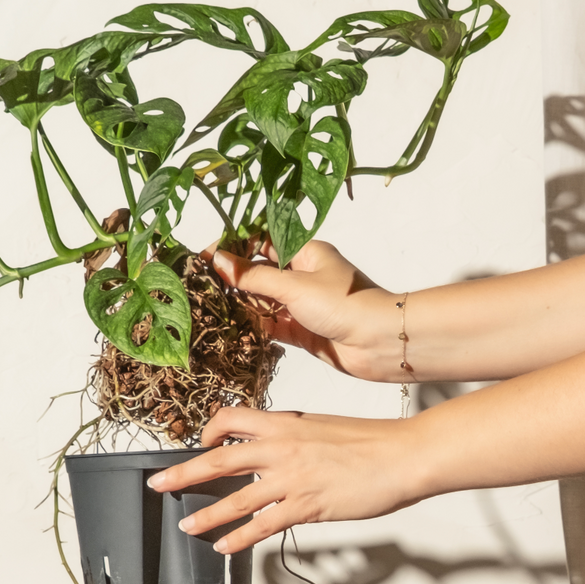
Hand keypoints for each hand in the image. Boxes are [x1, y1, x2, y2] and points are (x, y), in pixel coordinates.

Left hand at [144, 406, 426, 552]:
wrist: (404, 455)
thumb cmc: (374, 441)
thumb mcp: (324, 427)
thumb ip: (296, 436)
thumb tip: (280, 446)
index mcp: (285, 423)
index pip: (231, 420)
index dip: (209, 432)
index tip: (200, 443)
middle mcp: (281, 448)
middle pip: (218, 459)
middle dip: (183, 473)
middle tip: (159, 483)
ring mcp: (291, 478)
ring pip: (235, 498)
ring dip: (206, 514)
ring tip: (185, 525)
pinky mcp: (306, 506)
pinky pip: (263, 525)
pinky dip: (240, 537)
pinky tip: (225, 546)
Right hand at [208, 239, 405, 381]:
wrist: (381, 342)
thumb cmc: (346, 304)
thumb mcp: (294, 285)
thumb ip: (254, 277)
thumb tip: (220, 261)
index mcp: (306, 252)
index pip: (263, 241)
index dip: (235, 246)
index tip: (207, 255)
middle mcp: (303, 276)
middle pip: (261, 272)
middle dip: (234, 276)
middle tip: (203, 282)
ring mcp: (302, 304)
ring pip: (264, 300)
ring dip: (242, 303)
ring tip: (211, 306)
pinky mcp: (302, 331)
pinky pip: (272, 325)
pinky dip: (255, 326)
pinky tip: (233, 327)